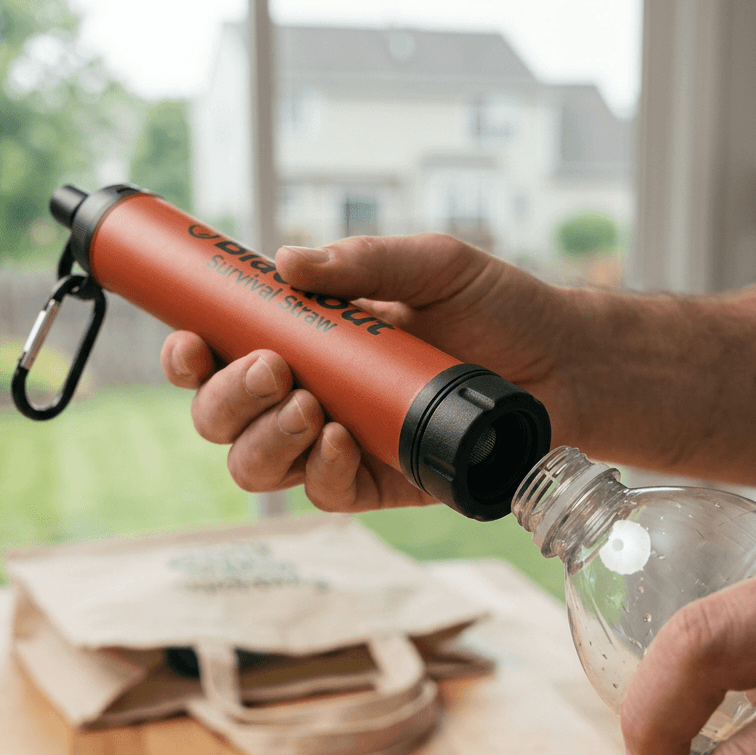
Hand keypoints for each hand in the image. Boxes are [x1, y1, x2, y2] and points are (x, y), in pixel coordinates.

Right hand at [161, 234, 585, 510]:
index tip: (190, 338)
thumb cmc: (499, 309)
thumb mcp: (433, 265)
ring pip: (259, 466)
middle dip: (226, 400)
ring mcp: (342, 443)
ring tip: (304, 403)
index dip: (191, 356)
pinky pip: (324, 493)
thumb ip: (364, 260)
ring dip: (262, 439)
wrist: (565, 363)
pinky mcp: (381, 482)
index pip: (223, 355)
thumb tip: (286, 262)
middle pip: (224, 421)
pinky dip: (318, 471)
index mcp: (310, 342)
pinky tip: (336, 439)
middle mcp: (312, 396)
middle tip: (271, 369)